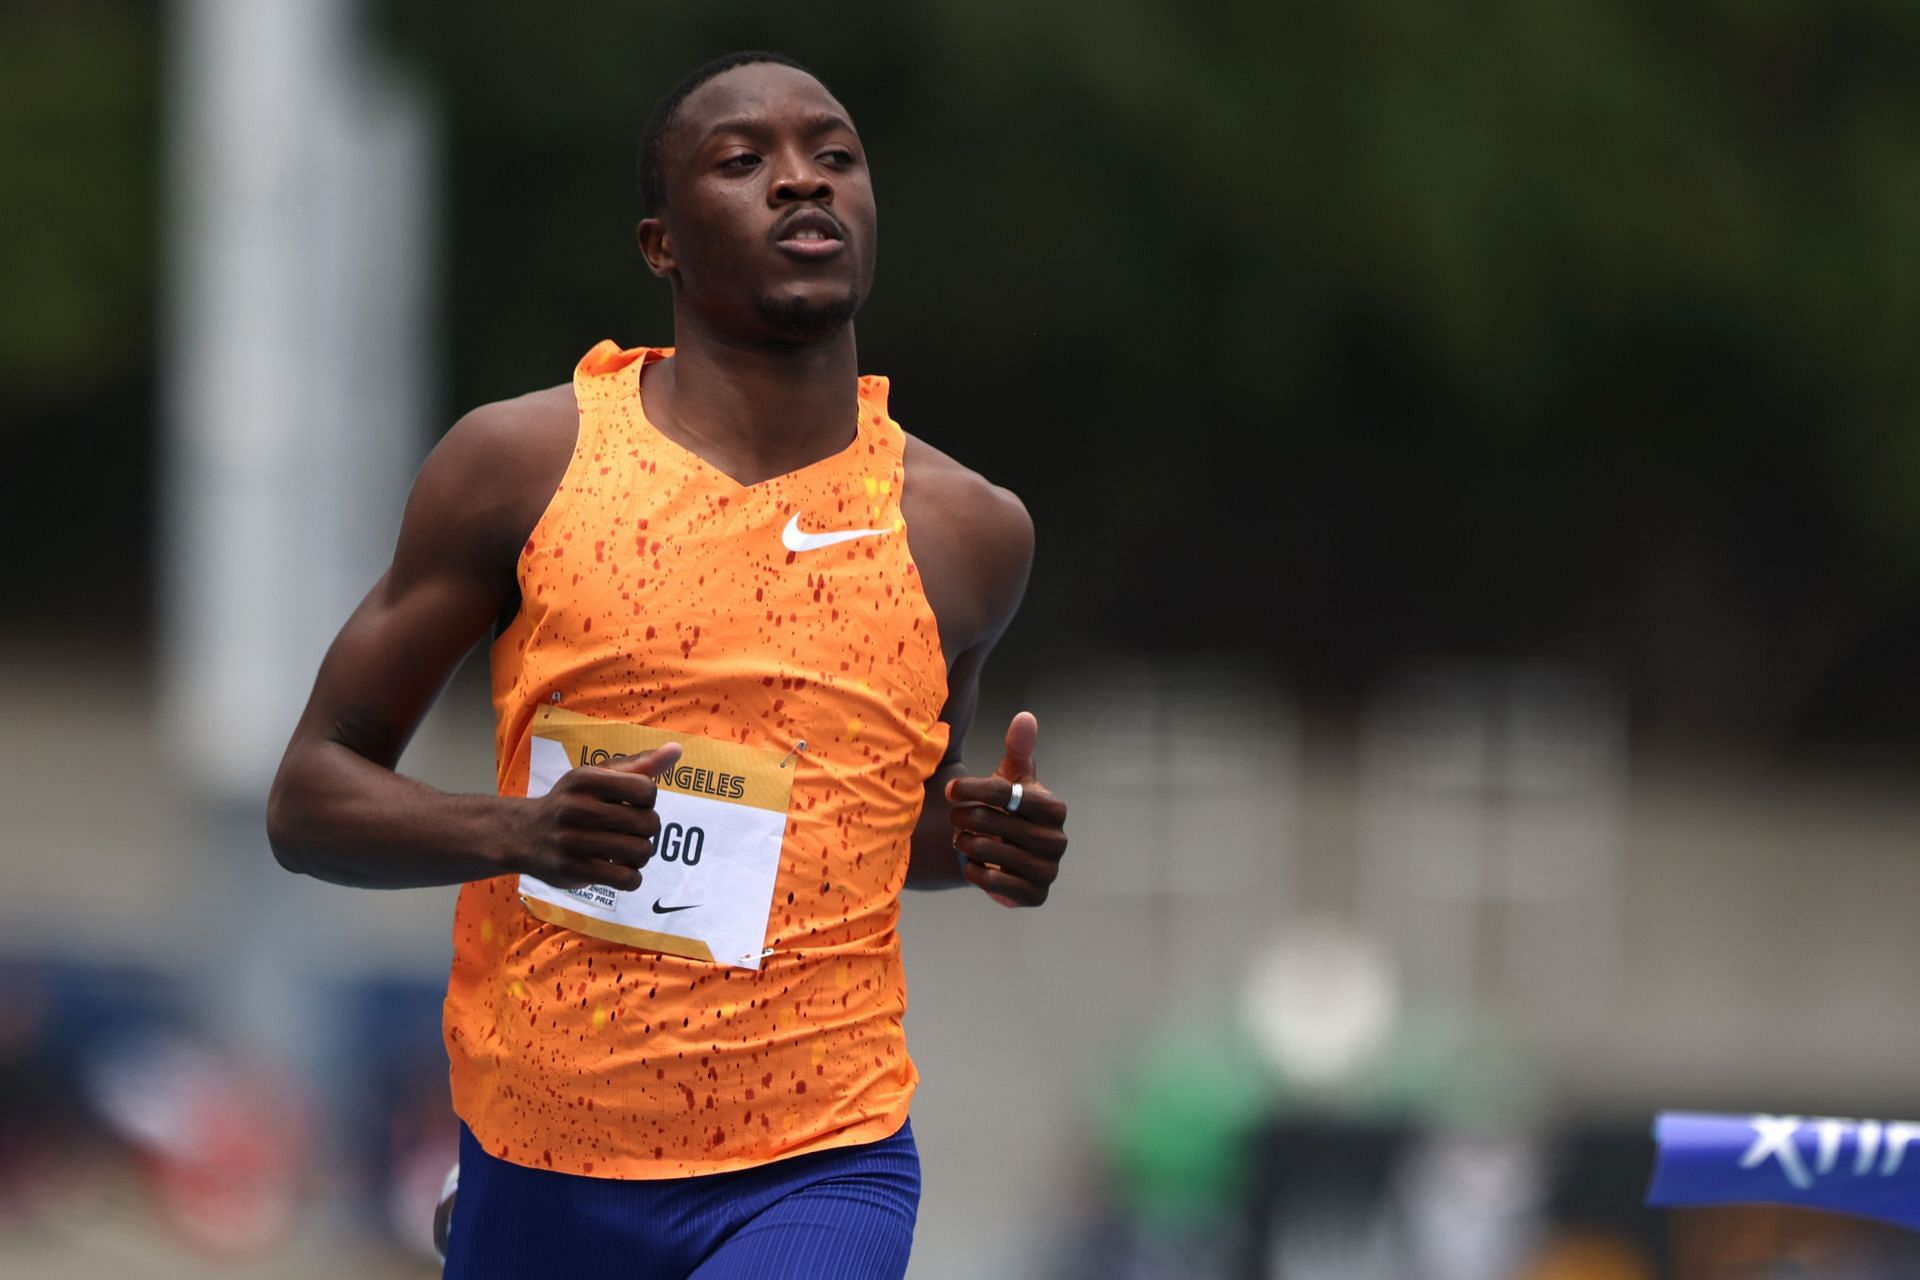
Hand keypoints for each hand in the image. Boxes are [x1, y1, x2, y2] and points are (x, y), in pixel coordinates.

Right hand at [509, 743, 681, 890]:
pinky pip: (626, 879)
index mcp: (586, 779)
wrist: (523, 834)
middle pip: (648, 823)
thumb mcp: (598, 776)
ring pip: (640, 852)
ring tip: (627, 851)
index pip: (646, 789)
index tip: (631, 805)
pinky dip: (632, 877)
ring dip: (641, 854)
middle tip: (631, 831)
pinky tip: (620, 869)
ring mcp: (573, 841)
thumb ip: (639, 765)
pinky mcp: (573, 870)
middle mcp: (577, 807)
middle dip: (647, 830)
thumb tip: (676, 750)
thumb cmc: (572, 801)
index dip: (647, 800)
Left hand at [945, 712, 1067, 906]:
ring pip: (985, 850)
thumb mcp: (1013, 777)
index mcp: (1054, 808)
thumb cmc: (1009, 808)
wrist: (1009, 852)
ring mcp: (1048, 871)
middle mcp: (1057, 841)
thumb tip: (1025, 716)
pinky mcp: (1035, 896)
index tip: (950, 790)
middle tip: (956, 818)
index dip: (971, 789)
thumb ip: (1018, 748)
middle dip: (962, 818)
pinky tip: (972, 862)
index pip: (1002, 792)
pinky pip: (989, 881)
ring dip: (964, 843)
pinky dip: (972, 870)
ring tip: (963, 838)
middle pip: (988, 821)